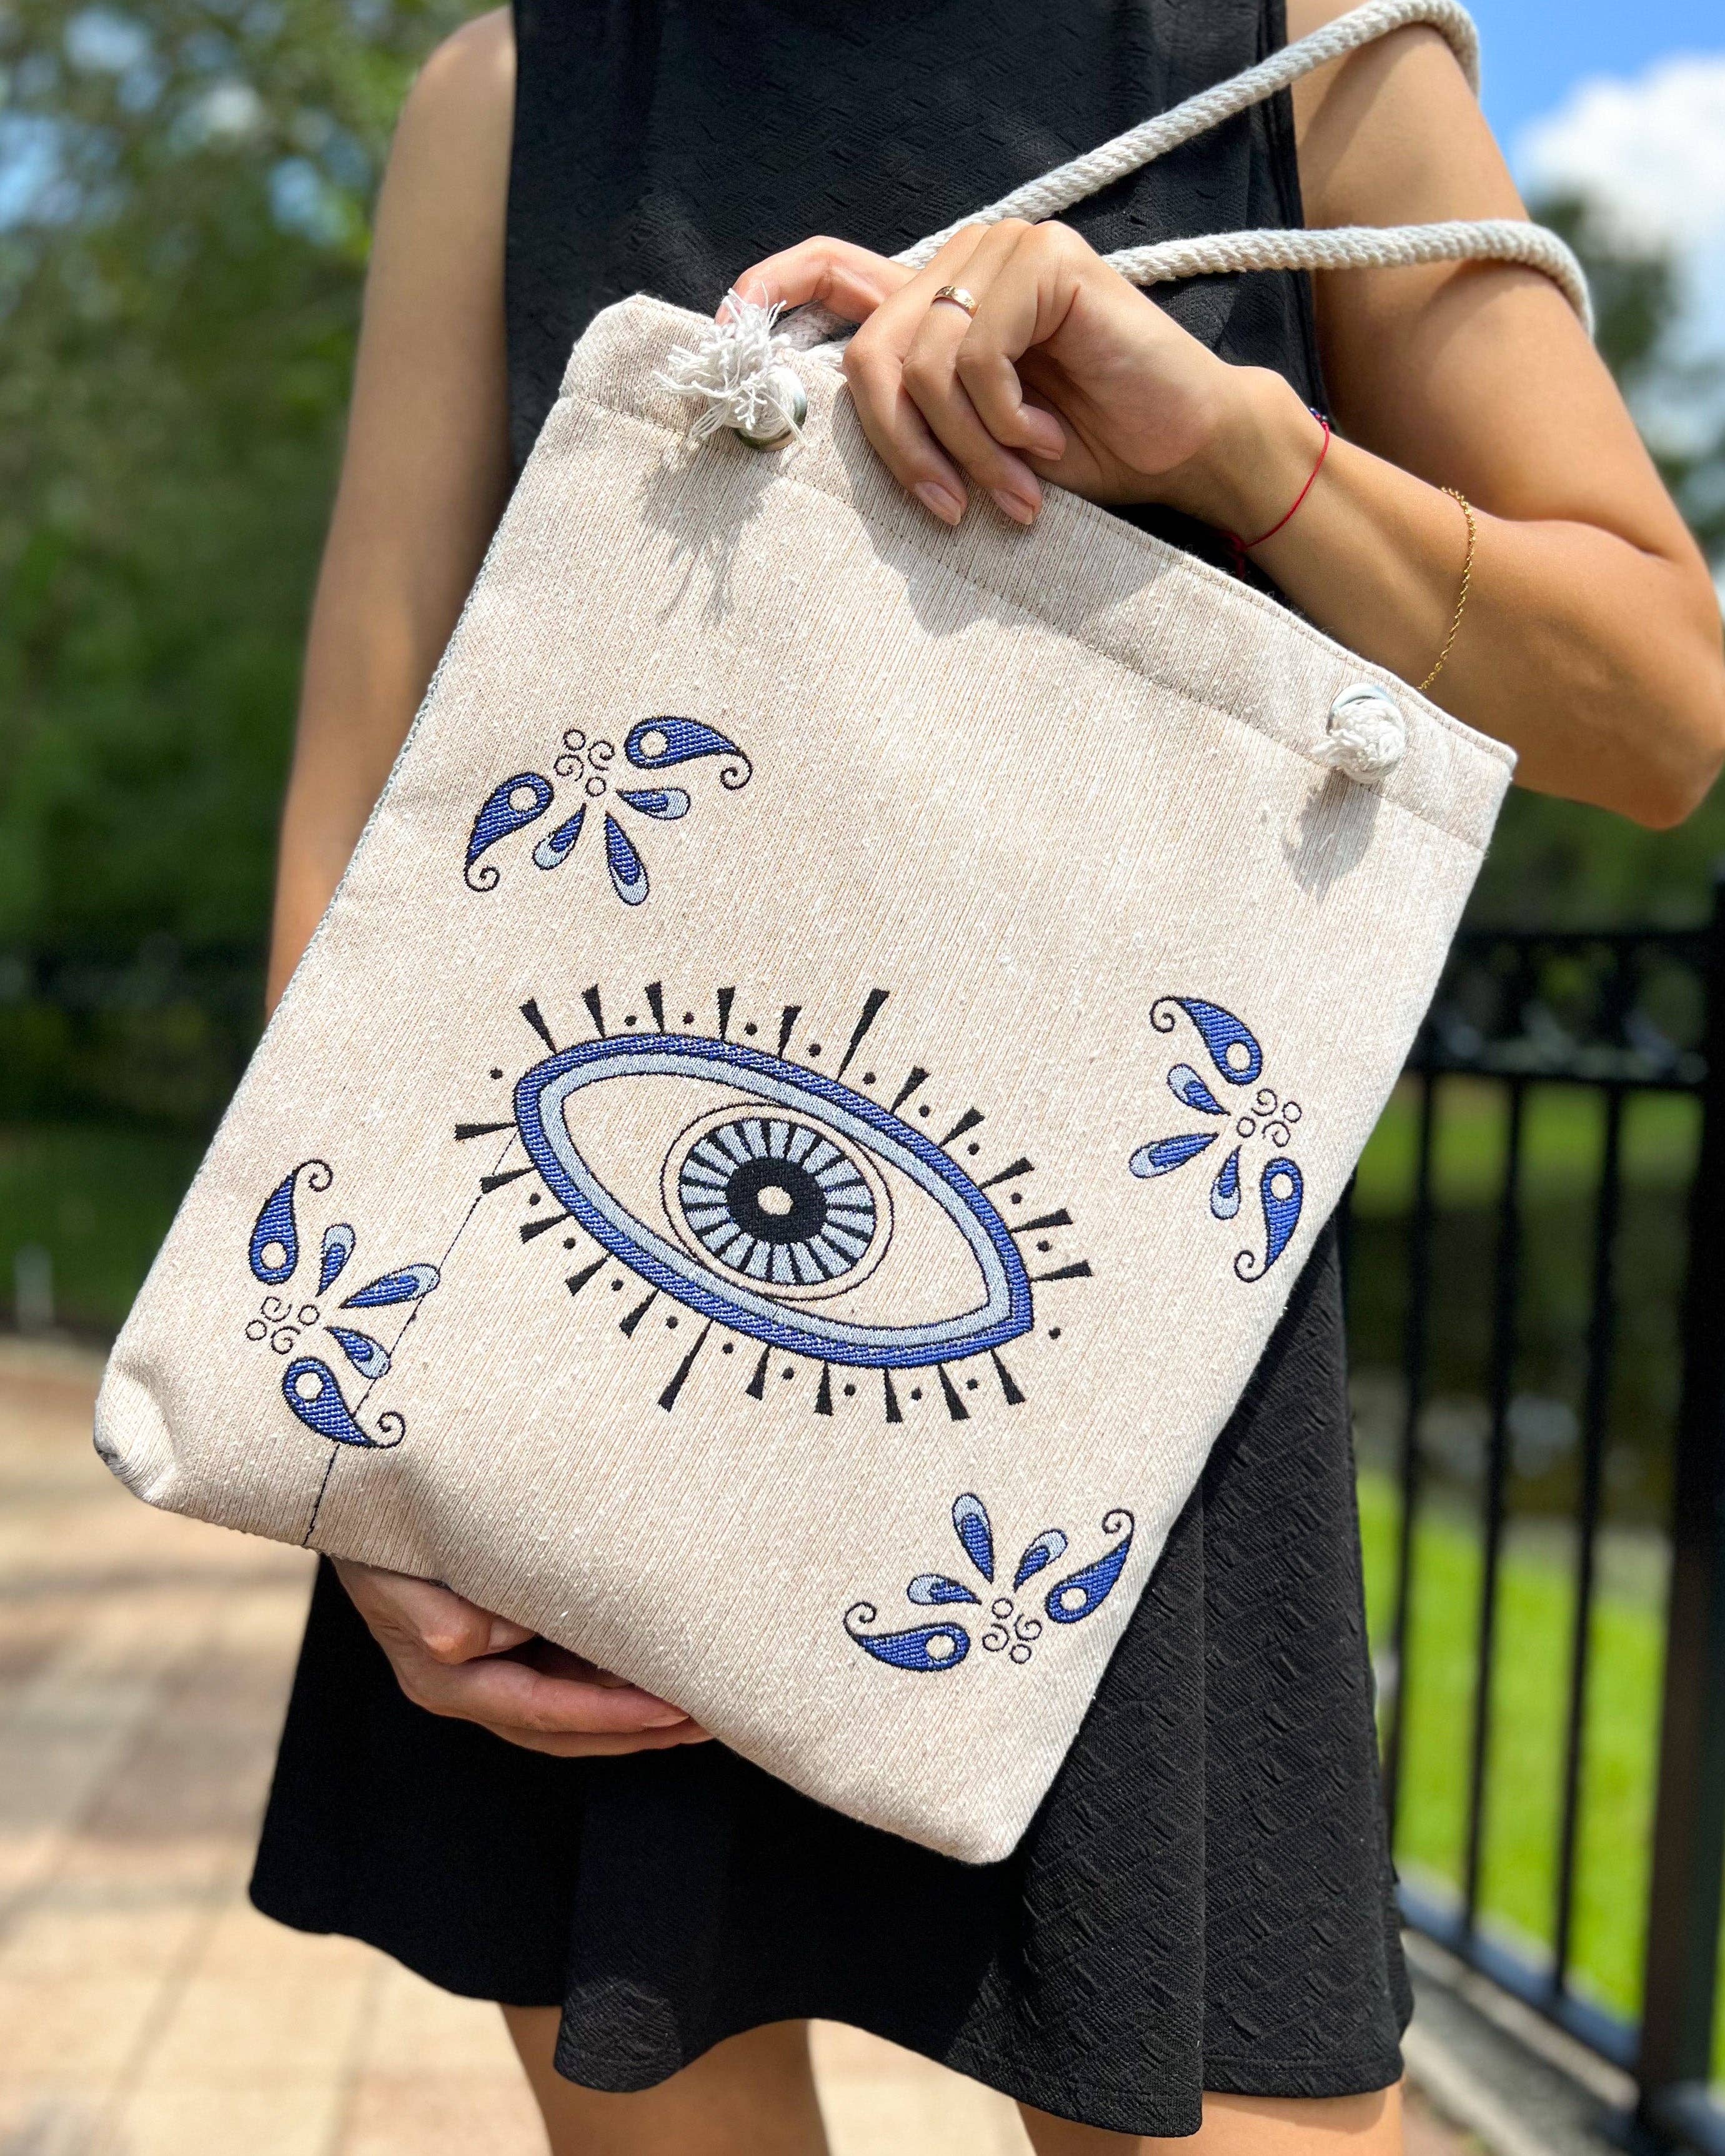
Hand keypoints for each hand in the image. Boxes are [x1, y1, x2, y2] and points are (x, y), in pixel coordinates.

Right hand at [333, 1558, 710, 1757]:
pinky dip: (615, 1685)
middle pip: (566, 1728)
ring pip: (572, 1713)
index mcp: (445, 1676)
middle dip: (637, 1730)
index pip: (542, 1711)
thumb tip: (492, 1640)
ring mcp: (488, 1671)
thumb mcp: (393, 1574)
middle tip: (707, 1718)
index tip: (667, 1709)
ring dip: (636, 1716)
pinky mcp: (504, 1647)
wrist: (361, 1498)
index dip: (606, 1714)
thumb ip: (436, 1614)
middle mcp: (468, 1686)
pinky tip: (662, 1676)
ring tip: (702, 1709)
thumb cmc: (378, 1536)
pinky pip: (567, 1679)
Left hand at [732, 222, 1319, 531]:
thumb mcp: (973, 444)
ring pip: (921, 363)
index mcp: (936, 301)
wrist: (1184, 449)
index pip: (832, 268)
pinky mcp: (1046, 262)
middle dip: (903, 450)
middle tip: (951, 511)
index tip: (727, 325)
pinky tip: (1047, 442)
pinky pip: (976, 355)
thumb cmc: (1082, 456)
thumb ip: (909, 417)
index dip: (773, 288)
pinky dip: (1003, 420)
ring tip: (1017, 492)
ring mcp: (1005, 252)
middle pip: (870, 353)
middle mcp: (962, 263)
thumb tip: (810, 423)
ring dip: (967, 451)